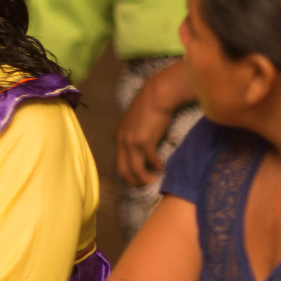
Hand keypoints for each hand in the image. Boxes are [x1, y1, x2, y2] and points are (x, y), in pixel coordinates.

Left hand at [116, 62, 193, 186]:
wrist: (156, 96)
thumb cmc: (149, 108)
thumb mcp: (136, 125)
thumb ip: (135, 137)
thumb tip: (141, 151)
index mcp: (118, 138)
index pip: (118, 162)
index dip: (127, 173)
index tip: (138, 178)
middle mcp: (121, 141)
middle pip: (122, 170)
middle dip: (133, 181)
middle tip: (145, 185)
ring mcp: (131, 142)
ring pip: (134, 169)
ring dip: (144, 178)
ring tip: (154, 180)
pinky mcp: (144, 141)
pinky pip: (150, 160)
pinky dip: (157, 166)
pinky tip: (163, 167)